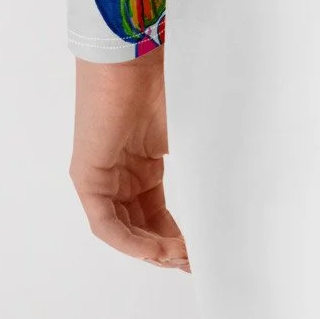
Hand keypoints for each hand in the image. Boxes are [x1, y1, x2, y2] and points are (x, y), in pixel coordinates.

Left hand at [70, 51, 189, 268]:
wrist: (133, 55)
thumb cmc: (163, 81)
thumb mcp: (188, 133)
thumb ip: (202, 165)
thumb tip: (232, 195)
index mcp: (142, 160)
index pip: (155, 212)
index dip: (177, 236)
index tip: (201, 251)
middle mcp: (120, 172)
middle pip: (140, 225)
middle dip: (166, 249)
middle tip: (193, 263)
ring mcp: (102, 175)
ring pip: (123, 230)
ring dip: (151, 250)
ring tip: (181, 259)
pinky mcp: (87, 177)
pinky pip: (106, 223)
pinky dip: (131, 241)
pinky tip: (157, 249)